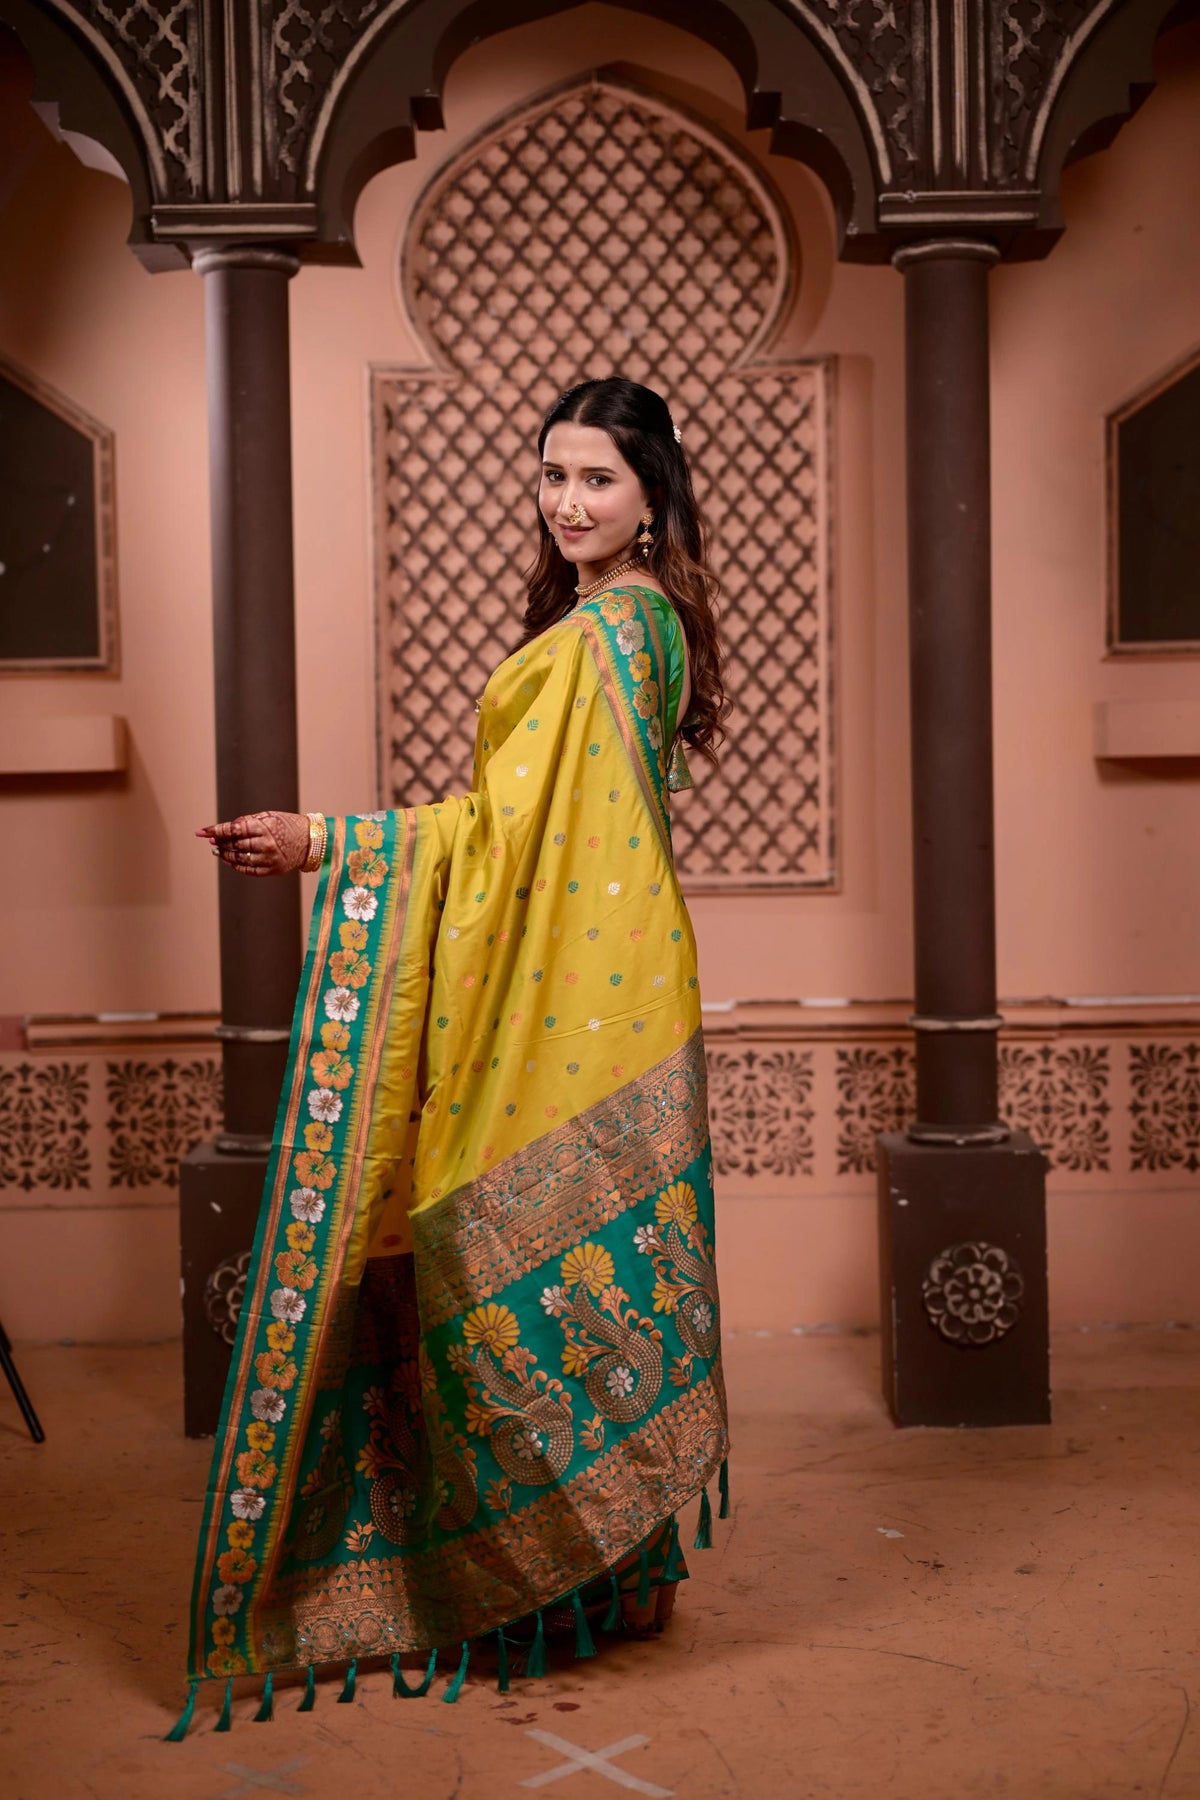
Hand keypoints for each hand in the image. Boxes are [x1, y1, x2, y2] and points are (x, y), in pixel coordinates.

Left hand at [195, 811, 310, 876]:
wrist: (311, 841)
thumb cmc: (287, 825)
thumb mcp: (269, 817)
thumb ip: (246, 822)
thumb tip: (222, 831)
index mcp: (264, 827)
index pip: (233, 829)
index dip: (215, 831)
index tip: (201, 832)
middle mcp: (266, 844)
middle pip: (234, 844)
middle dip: (219, 842)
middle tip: (211, 841)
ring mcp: (268, 859)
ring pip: (238, 858)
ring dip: (225, 854)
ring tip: (218, 850)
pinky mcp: (271, 870)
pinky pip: (248, 870)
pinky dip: (236, 865)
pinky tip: (229, 860)